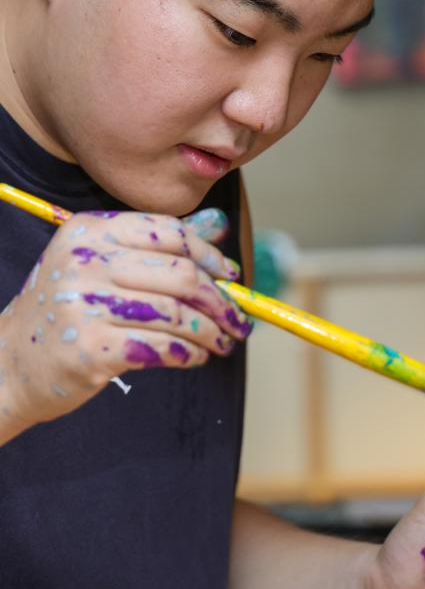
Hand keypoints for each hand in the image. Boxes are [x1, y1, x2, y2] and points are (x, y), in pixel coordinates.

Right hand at [0, 207, 249, 433]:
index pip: (169, 232)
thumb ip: (159, 242)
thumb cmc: (67, 309)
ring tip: (223, 342)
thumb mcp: (102, 262)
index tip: (231, 276)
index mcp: (89, 231)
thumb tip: (218, 226)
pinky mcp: (91, 348)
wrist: (9, 362)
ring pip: (177, 314)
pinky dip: (189, 353)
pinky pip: (163, 347)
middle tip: (239, 320)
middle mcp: (85, 262)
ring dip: (211, 332)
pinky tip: (196, 356)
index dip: (210, 255)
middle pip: (181, 275)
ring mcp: (85, 304)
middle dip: (221, 301)